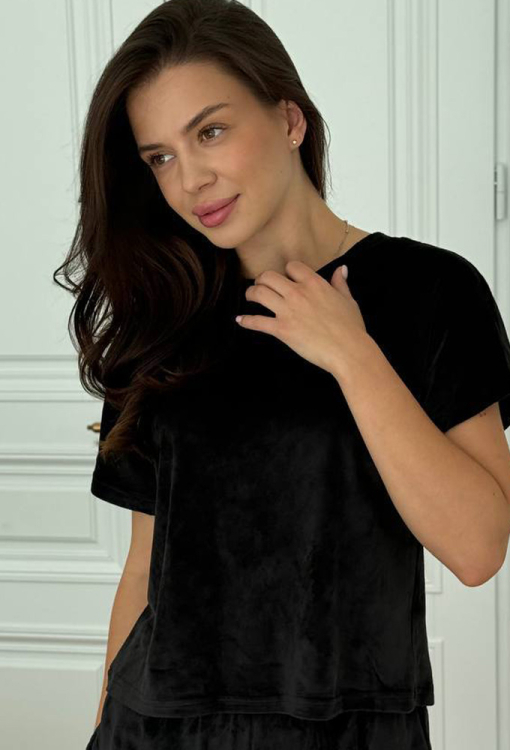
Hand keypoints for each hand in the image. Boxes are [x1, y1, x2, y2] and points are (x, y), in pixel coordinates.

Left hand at [236, 259, 368, 374]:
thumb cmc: (351, 327)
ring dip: (251, 293)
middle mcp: (298, 293)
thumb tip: (341, 269)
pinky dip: (246, 320)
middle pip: (269, 276)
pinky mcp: (281, 329)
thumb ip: (340, 283)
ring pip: (259, 293)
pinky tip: (240, 320)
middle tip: (261, 286)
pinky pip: (257, 321)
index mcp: (314, 283)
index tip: (286, 279)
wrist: (348, 350)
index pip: (291, 266)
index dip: (287, 271)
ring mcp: (287, 311)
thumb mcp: (348, 301)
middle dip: (262, 279)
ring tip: (250, 297)